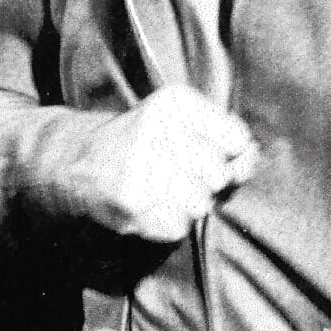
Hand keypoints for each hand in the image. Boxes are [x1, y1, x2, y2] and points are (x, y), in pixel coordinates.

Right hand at [59, 87, 258, 242]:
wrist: (79, 162)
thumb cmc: (146, 141)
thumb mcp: (185, 123)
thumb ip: (228, 141)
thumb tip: (251, 159)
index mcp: (175, 103)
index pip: (236, 140)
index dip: (230, 156)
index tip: (209, 153)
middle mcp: (157, 130)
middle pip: (219, 175)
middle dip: (206, 183)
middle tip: (176, 173)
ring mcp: (141, 168)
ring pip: (201, 204)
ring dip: (188, 205)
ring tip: (161, 189)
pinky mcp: (131, 203)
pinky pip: (179, 226)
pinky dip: (169, 222)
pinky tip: (149, 204)